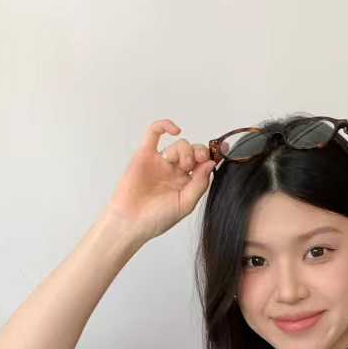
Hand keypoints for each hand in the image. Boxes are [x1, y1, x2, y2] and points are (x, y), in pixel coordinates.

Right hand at [106, 118, 216, 245]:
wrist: (131, 222)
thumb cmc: (156, 219)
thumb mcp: (185, 204)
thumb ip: (199, 184)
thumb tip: (210, 163)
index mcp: (186, 182)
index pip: (202, 163)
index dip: (209, 158)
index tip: (216, 156)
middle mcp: (174, 171)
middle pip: (192, 151)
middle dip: (198, 153)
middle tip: (195, 162)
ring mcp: (160, 162)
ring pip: (179, 144)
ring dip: (184, 151)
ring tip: (181, 165)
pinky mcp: (145, 155)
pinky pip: (154, 133)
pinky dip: (164, 125)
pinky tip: (175, 130)